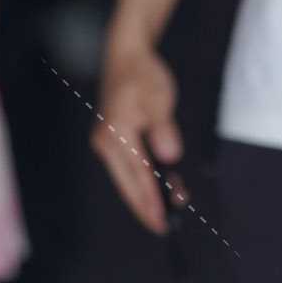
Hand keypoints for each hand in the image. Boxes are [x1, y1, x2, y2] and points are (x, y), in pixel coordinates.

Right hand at [94, 44, 183, 229]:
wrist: (127, 56)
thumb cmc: (142, 76)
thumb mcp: (158, 100)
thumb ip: (163, 129)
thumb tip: (168, 156)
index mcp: (115, 136)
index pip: (138, 177)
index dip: (151, 202)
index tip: (161, 221)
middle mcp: (107, 143)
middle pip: (129, 184)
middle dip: (148, 206)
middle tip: (165, 226)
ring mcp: (109, 143)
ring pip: (130, 178)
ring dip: (150, 193)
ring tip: (175, 203)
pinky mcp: (115, 140)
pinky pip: (130, 167)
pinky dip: (146, 179)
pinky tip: (163, 184)